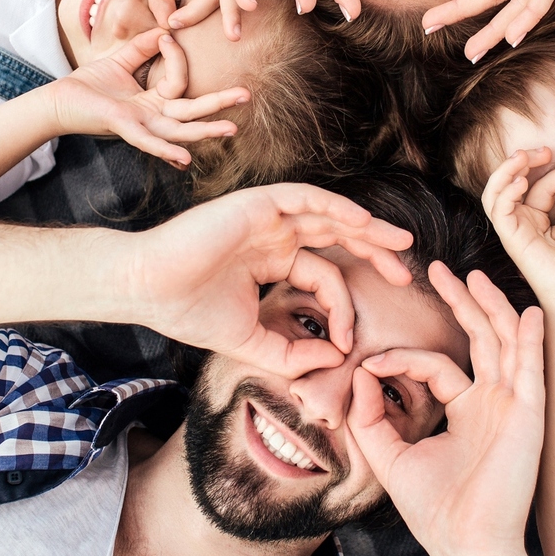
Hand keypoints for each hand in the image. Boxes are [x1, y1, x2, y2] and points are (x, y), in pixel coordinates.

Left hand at [46, 28, 247, 167]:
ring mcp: (141, 125)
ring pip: (179, 130)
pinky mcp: (124, 129)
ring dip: (205, 131)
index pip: (180, 81)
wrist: (60, 100)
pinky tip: (183, 158)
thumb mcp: (122, 61)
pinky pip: (148, 141)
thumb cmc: (90, 85)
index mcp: (155, 101)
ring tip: (231, 130)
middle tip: (247, 95)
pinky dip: (165, 150)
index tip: (167, 36)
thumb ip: (143, 47)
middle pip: (193, 112)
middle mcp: (153, 116)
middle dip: (220, 105)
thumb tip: (164, 30)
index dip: (177, 56)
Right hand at [122, 183, 414, 376]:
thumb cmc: (189, 311)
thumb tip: (336, 358)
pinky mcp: (257, 203)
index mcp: (273, 260)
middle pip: (338, 237)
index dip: (343, 308)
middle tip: (407, 272)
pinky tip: (362, 222)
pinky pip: (305, 197)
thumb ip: (293, 353)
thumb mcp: (252, 342)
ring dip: (368, 227)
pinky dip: (335, 207)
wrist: (147, 289)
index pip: (324, 277)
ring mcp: (267, 216)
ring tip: (401, 243)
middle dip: (375, 252)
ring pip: (330, 214)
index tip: (346, 342)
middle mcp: (274, 235)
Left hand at [349, 263, 545, 555]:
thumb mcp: (389, 456)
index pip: (435, 364)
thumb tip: (359, 374)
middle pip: (479, 338)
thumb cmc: (435, 510)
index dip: (401, 359)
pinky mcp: (527, 416)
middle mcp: (491, 403)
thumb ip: (370, 416)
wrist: (467, 546)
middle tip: (440, 269)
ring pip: (503, 342)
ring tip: (473, 275)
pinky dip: (530, 339)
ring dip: (490, 307)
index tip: (369, 363)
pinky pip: (530, 369)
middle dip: (460, 302)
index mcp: (465, 411)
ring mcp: (512, 406)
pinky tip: (529, 313)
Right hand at [481, 149, 554, 311]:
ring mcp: (514, 229)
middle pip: (514, 182)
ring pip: (496, 192)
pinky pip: (498, 210)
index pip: (542, 185)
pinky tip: (521, 180)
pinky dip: (506, 191)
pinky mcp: (510, 237)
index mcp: (538, 217)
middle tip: (548, 150)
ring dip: (507, 170)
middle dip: (528, 162)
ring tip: (525, 155)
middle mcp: (522, 221)